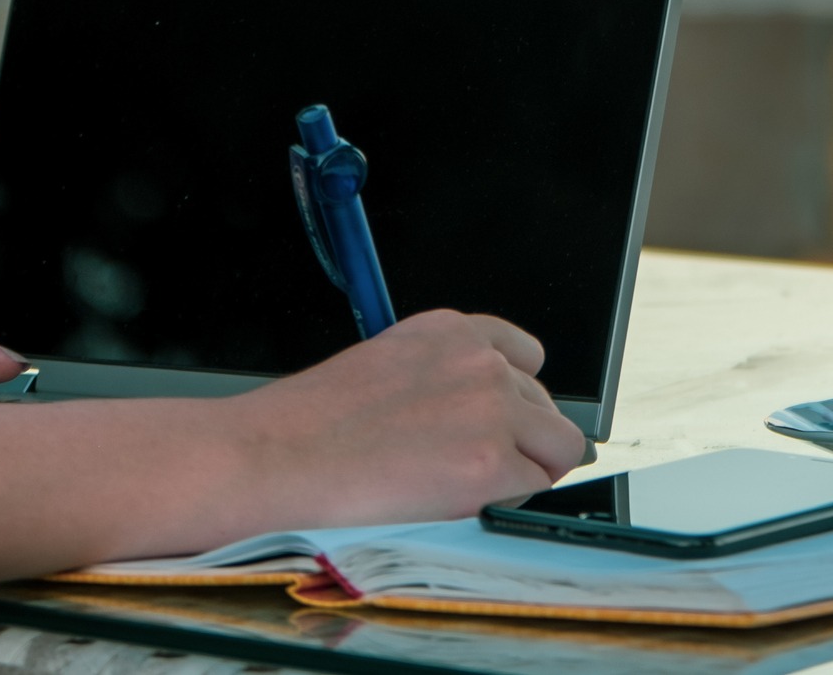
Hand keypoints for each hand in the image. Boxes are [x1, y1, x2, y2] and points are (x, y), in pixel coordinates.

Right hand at [229, 309, 589, 527]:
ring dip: (520, 470)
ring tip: (458, 485)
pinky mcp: (491, 464)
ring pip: (556, 447)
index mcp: (453, 329)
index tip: (497, 423)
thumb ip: (445, 376)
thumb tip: (484, 413)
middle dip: (517, 439)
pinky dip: (505, 503)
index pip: (526, 356)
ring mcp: (492, 410)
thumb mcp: (390, 364)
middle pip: (545, 406)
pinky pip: (535, 488)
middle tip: (462, 466)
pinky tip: (456, 502)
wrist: (276, 456)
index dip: (514, 399)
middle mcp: (482, 361)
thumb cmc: (312, 422)